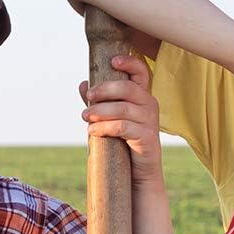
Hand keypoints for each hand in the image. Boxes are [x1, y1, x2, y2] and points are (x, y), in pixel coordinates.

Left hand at [80, 54, 163, 184]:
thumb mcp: (110, 118)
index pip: (141, 72)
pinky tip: (92, 131)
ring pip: (123, 109)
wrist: (138, 172)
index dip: (129, 62)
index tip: (112, 61)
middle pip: (128, 88)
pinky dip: (105, 128)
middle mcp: (150, 105)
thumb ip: (99, 101)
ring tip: (85, 117)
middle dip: (105, 90)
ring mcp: (150, 122)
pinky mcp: (147, 138)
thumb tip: (83, 84)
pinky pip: (123, 127)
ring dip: (100, 111)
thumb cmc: (124, 141)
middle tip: (88, 97)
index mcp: (142, 96)